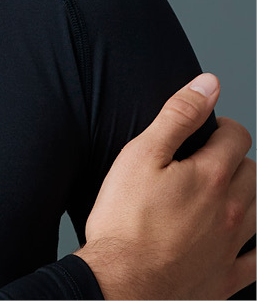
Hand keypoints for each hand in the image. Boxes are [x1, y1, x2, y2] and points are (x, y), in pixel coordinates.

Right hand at [75, 73, 255, 299]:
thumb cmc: (125, 219)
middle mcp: (233, 210)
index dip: (221, 126)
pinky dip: (254, 246)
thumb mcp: (141, 154)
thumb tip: (208, 84)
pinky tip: (241, 241)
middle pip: (252, 172)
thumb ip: (178, 116)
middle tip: (203, 160)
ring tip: (219, 194)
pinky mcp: (227, 278)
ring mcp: (233, 247)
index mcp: (212, 176)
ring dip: (246, 196)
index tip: (203, 131)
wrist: (123, 283)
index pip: (236, 136)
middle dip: (233, 159)